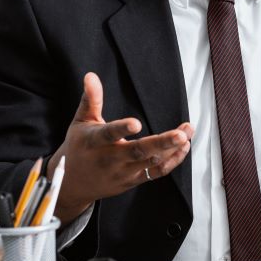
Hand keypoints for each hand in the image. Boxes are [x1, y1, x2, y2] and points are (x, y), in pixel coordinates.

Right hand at [49, 72, 192, 221]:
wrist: (73, 184)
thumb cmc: (78, 148)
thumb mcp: (81, 122)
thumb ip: (90, 99)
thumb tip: (91, 75)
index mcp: (94, 142)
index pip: (108, 134)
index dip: (122, 129)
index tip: (136, 123)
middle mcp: (110, 159)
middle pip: (138, 152)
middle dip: (161, 143)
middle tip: (181, 134)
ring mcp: (123, 172)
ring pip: (151, 162)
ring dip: (172, 148)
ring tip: (188, 131)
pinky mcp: (133, 180)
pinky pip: (156, 172)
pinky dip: (173, 160)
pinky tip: (184, 146)